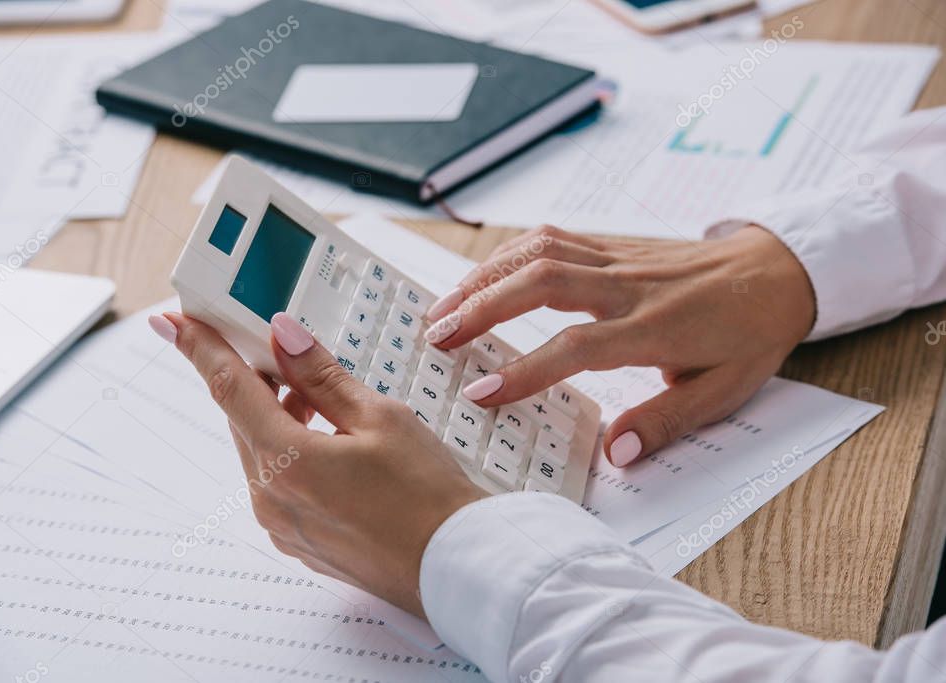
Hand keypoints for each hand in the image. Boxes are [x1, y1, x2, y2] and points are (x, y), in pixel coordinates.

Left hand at [149, 311, 485, 617]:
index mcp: (287, 462)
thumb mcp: (380, 417)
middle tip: (272, 347)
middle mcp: (272, 499)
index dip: (200, 349)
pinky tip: (327, 440)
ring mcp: (282, 526)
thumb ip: (322, 376)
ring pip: (262, 452)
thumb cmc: (427, 495)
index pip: (230, 389)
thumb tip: (285, 337)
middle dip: (254, 380)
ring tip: (319, 395)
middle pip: (244, 420)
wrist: (454, 566)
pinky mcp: (299, 542)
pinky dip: (290, 453)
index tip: (173, 322)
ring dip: (277, 416)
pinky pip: (278, 484)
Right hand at [423, 224, 815, 466]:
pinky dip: (508, 254)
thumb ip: (665, 422)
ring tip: (443, 309)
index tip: (482, 394)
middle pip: (542, 283)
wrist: (775, 272)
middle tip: (437, 339)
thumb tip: (614, 455)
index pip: (577, 346)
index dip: (526, 370)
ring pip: (539, 252)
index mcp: (655, 328)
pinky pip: (551, 237)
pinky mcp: (611, 243)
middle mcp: (628, 286)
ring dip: (484, 277)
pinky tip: (482, 276)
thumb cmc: (748, 336)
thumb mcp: (724, 393)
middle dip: (482, 308)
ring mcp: (617, 257)